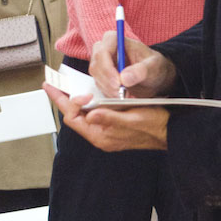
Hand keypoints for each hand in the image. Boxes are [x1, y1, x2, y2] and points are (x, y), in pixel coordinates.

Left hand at [43, 83, 169, 151]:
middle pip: (74, 116)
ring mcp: (105, 132)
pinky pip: (93, 114)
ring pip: (82, 114)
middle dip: (62, 99)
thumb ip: (110, 118)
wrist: (170, 131)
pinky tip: (86, 92)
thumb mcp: (133, 118)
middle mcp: (100, 135)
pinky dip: (87, 102)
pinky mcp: (111, 127)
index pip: (73, 118)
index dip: (66, 101)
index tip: (58, 86)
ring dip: (73, 100)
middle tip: (51, 84)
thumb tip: (90, 115)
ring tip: (63, 86)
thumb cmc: (154, 125)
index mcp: (101, 136)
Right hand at [90, 30, 176, 98]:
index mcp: (115, 39)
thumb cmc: (154, 66)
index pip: (103, 50)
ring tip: (124, 96)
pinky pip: (99, 85)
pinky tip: (121, 97)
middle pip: (96, 64)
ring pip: (96, 76)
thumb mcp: (153, 67)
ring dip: (108, 89)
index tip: (118, 83)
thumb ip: (140, 70)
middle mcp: (105, 49)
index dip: (107, 67)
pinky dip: (108, 93)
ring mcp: (101, 63)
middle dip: (107, 81)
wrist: (154, 77)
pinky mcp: (101, 76)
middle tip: (120, 94)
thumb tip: (124, 78)